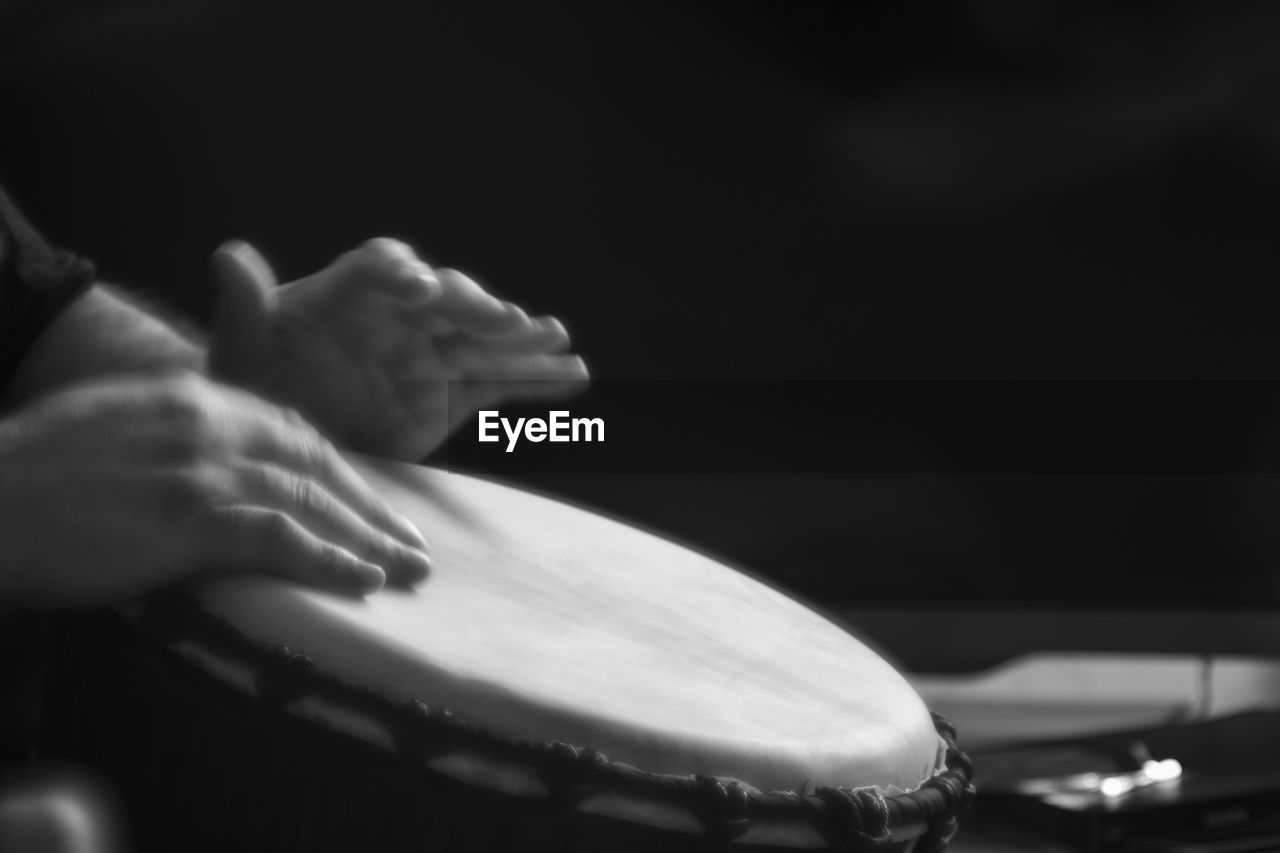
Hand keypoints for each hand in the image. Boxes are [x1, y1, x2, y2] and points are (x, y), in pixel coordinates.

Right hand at [0, 372, 430, 606]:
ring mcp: (199, 470)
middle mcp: (208, 424)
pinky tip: (364, 581)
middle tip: (415, 545)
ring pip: (308, 500)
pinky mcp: (184, 519)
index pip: (295, 432)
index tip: (376, 505)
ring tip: (410, 570)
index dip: (343, 472)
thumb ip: (185, 431)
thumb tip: (230, 461)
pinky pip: (276, 539)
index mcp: (196, 397)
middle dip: (372, 509)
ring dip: (368, 539)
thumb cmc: (42, 472)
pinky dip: (326, 560)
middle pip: (315, 465)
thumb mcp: (122, 423)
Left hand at [209, 238, 588, 460]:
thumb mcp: (239, 351)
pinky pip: (498, 383)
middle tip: (506, 322)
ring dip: (522, 338)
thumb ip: (244, 305)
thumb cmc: (252, 386)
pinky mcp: (450, 395)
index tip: (419, 290)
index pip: (380, 270)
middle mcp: (398, 316)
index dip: (403, 275)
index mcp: (347, 295)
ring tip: (557, 339)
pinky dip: (535, 380)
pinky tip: (575, 374)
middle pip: (446, 300)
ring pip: (483, 339)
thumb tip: (228, 256)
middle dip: (476, 307)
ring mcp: (429, 354)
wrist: (272, 442)